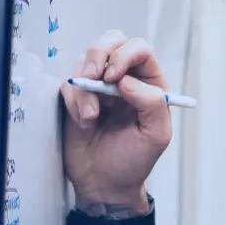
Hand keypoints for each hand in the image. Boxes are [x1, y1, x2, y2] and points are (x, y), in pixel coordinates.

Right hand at [61, 29, 172, 209]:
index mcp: (149, 84)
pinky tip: (84, 123)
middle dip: (99, 54)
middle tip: (94, 78)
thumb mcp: (156, 136)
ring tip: (91, 118)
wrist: (105, 184)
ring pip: (86, 60)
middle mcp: (124, 78)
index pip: (139, 49)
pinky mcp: (77, 96)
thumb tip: (126, 80)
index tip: (115, 76)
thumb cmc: (134, 161)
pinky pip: (69, 82)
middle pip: (110, 40)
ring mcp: (99, 85)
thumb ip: (152, 104)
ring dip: (85, 88)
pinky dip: (74, 101)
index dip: (125, 54)